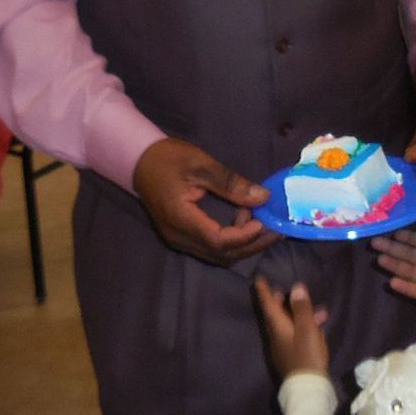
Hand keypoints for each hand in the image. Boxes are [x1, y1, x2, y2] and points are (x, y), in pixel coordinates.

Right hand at [133, 137, 280, 265]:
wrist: (140, 161)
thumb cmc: (168, 159)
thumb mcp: (200, 164)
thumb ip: (231, 183)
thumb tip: (263, 197)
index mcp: (181, 219)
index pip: (218, 241)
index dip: (245, 236)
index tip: (264, 221)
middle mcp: (179, 237)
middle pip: (222, 254)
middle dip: (252, 244)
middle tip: (276, 228)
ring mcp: (179, 240)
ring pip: (218, 255)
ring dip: (243, 244)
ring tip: (261, 222)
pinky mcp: (182, 237)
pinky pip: (211, 248)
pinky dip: (231, 241)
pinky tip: (242, 221)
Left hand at [255, 276, 330, 379]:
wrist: (307, 387)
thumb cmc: (307, 355)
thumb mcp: (307, 328)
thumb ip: (302, 308)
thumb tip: (296, 288)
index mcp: (277, 327)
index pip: (268, 304)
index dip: (264, 291)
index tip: (258, 279)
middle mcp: (276, 335)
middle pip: (276, 314)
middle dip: (279, 301)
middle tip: (281, 290)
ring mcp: (283, 346)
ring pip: (288, 324)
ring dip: (298, 315)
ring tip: (316, 310)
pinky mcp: (291, 355)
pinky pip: (295, 334)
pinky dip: (304, 327)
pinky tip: (318, 327)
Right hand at [371, 219, 415, 318]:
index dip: (408, 237)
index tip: (394, 233)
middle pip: (410, 254)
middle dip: (393, 248)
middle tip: (375, 243)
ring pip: (408, 270)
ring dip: (394, 265)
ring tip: (379, 260)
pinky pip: (415, 289)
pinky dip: (404, 286)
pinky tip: (392, 282)